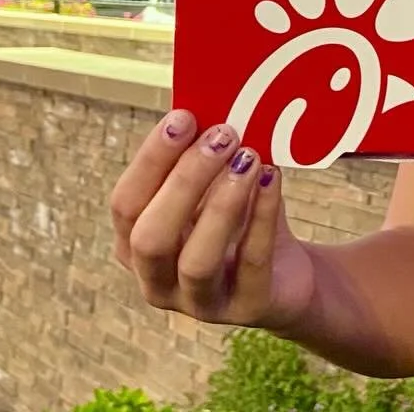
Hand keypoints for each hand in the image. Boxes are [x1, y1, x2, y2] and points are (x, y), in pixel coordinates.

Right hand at [110, 111, 316, 330]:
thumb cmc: (242, 220)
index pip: (125, 206)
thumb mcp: (218, 188)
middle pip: (151, 237)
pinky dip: (263, 217)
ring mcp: (200, 303)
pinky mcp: (247, 308)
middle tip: (224, 134)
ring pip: (197, 261)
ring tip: (250, 159)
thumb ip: (209, 160)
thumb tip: (213, 106)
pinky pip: (252, 262)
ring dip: (222, 204)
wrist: (288, 273)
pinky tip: (274, 179)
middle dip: (185, 180)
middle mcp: (157, 281)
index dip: (151, 161)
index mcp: (138, 245)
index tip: (184, 116)